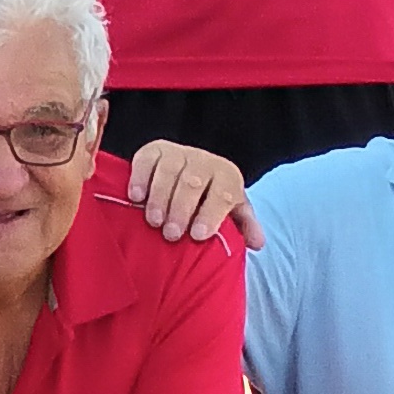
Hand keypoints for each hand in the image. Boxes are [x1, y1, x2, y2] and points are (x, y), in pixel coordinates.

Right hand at [124, 135, 260, 247]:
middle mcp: (203, 160)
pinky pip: (145, 160)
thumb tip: (257, 243)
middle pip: (193, 182)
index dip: (211, 214)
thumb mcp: (230, 211)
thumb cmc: (210, 199)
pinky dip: (140, 178)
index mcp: (227, 175)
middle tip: (172, 234)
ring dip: (160, 197)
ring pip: (168, 171)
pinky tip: (136, 198)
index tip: (199, 235)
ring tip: (153, 221)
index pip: (223, 193)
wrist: (192, 170)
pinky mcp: (153, 150)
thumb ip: (244, 226)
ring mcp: (177, 152)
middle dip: (182, 209)